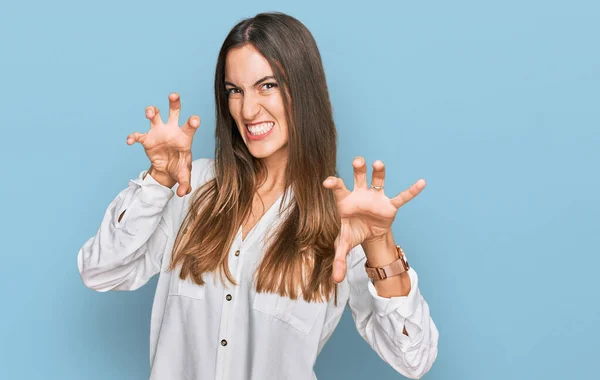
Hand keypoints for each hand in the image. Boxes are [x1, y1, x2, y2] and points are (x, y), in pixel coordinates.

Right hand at [126, 93, 199, 196]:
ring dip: (152, 111)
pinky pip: (138, 134)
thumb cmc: (179, 167)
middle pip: (174, 111)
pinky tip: (130, 141)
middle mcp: (172, 130)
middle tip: (173, 95)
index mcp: (185, 137)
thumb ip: (186, 183)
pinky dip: (133, 136)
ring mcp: (159, 132)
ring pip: (155, 116)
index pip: (190, 126)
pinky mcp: (147, 139)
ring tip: (149, 112)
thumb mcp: (184, 176)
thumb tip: (183, 193)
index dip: (192, 122)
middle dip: (174, 102)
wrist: (166, 170)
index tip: (194, 119)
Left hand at [323, 157, 425, 282]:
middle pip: (358, 177)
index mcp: (345, 200)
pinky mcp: (389, 205)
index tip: (327, 182)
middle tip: (358, 160)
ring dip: (379, 172)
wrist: (368, 234)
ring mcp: (376, 198)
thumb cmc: (353, 232)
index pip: (338, 188)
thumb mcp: (344, 244)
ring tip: (378, 163)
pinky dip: (411, 191)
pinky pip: (402, 197)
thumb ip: (338, 258)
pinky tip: (422, 183)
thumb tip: (335, 280)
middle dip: (358, 169)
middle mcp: (360, 194)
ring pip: (378, 181)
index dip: (333, 183)